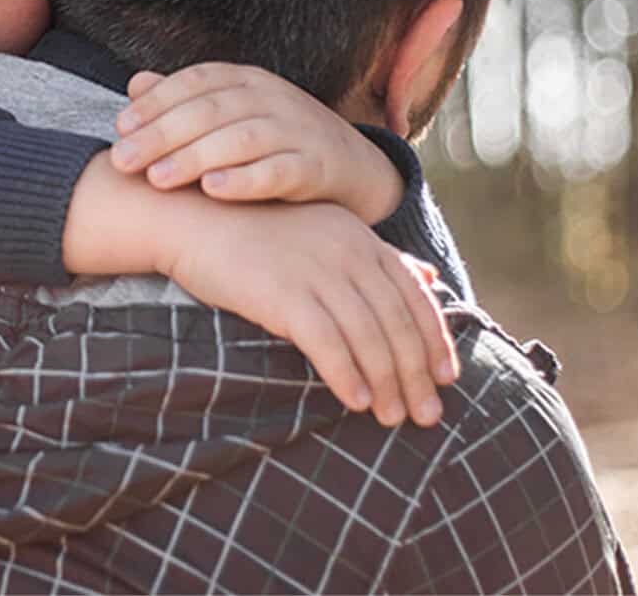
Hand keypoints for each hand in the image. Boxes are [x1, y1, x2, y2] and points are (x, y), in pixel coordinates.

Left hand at [112, 63, 401, 220]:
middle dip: (162, 134)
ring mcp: (298, 130)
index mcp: (247, 80)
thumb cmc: (278, 141)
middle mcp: (272, 98)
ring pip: (241, 139)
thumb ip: (186, 102)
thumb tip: (134, 84)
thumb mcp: (234, 114)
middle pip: (210, 110)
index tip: (120, 128)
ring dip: (194, 157)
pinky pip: (280, 170)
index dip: (156, 102)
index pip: (195, 81)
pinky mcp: (318, 166)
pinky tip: (213, 191)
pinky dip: (246, 179)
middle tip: (122, 160)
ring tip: (157, 179)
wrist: (355, 168)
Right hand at [154, 201, 459, 426]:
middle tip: (427, 415)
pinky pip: (326, 342)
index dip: (435, 340)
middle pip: (396, 322)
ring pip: (367, 336)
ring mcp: (315, 271)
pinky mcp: (282, 293)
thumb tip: (428, 276)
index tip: (447, 378)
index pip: (414, 295)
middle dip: (416, 374)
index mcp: (360, 238)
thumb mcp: (324, 234)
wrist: (190, 218)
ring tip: (391, 418)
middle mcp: (346, 251)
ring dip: (385, 383)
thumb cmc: (255, 232)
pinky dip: (345, 375)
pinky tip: (355, 402)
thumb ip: (376, 256)